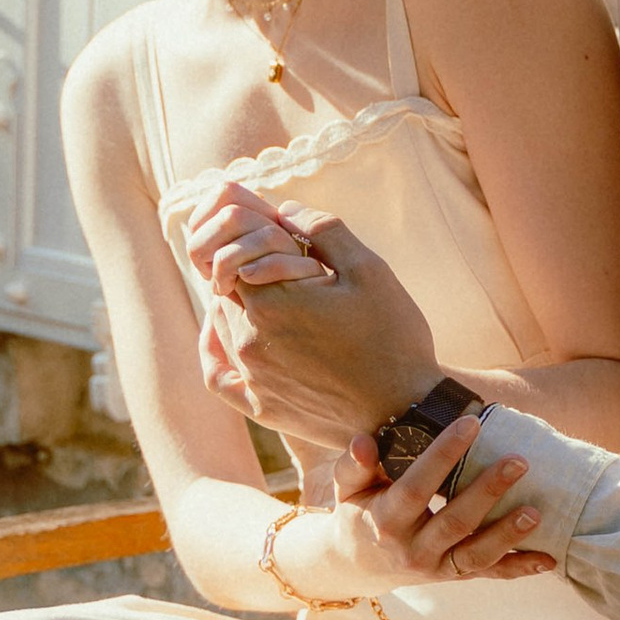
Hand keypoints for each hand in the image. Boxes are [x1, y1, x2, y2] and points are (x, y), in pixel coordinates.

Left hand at [189, 182, 443, 451]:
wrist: (405, 410)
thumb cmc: (393, 336)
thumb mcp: (368, 269)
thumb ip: (324, 230)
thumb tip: (285, 209)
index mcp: (272, 300)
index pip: (238, 251)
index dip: (260, 239)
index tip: (287, 240)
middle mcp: (249, 339)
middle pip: (226, 285)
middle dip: (249, 269)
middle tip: (286, 268)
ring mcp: (252, 376)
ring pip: (220, 323)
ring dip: (238, 302)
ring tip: (273, 295)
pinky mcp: (259, 407)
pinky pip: (217, 375)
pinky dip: (213, 350)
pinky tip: (222, 336)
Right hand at [267, 421, 550, 599]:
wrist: (356, 566)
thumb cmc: (358, 513)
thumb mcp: (348, 489)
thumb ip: (354, 465)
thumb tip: (363, 441)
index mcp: (386, 521)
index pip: (417, 486)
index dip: (443, 455)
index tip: (470, 423)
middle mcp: (413, 549)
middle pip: (456, 522)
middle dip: (488, 492)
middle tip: (519, 461)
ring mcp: (436, 568)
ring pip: (476, 555)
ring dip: (508, 535)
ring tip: (536, 512)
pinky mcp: (454, 577)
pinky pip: (489, 574)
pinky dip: (519, 568)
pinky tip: (549, 559)